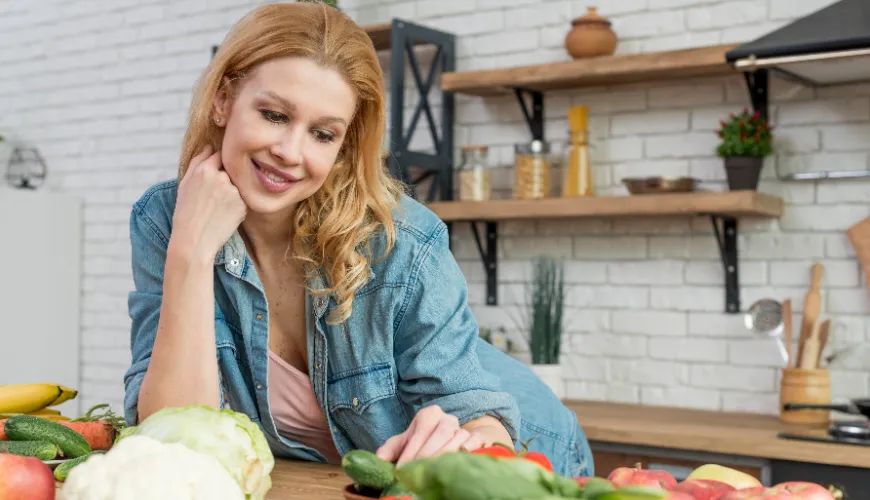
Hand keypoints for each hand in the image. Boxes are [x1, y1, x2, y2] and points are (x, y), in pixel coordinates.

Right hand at [170, 145, 246, 260]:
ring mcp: (234, 191)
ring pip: (236, 186)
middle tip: (212, 198)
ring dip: (230, 193)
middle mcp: (221, 177)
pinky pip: (242, 200)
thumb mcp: (185, 183)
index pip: (219, 155)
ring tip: (216, 209)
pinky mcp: (243, 205)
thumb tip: (209, 145)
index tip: (212, 177)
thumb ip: (197, 161)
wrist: (194, 241)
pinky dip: (235, 206)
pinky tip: (223, 216)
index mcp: (205, 169)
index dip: (216, 166)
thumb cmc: (185, 212)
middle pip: (230, 171)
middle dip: (224, 180)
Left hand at [375, 405, 485, 465]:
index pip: (420, 433)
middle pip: (440, 434)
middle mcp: (447, 419)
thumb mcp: (405, 443)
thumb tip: (379, 460)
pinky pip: (475, 440)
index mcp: (429, 415)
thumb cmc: (424, 442)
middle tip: (416, 474)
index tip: (401, 470)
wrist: (451, 438)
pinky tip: (459, 459)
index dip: (410, 452)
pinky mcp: (477, 438)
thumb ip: (390, 450)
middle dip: (427, 455)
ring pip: (457, 438)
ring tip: (433, 472)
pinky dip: (469, 448)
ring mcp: (463, 428)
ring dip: (445, 456)